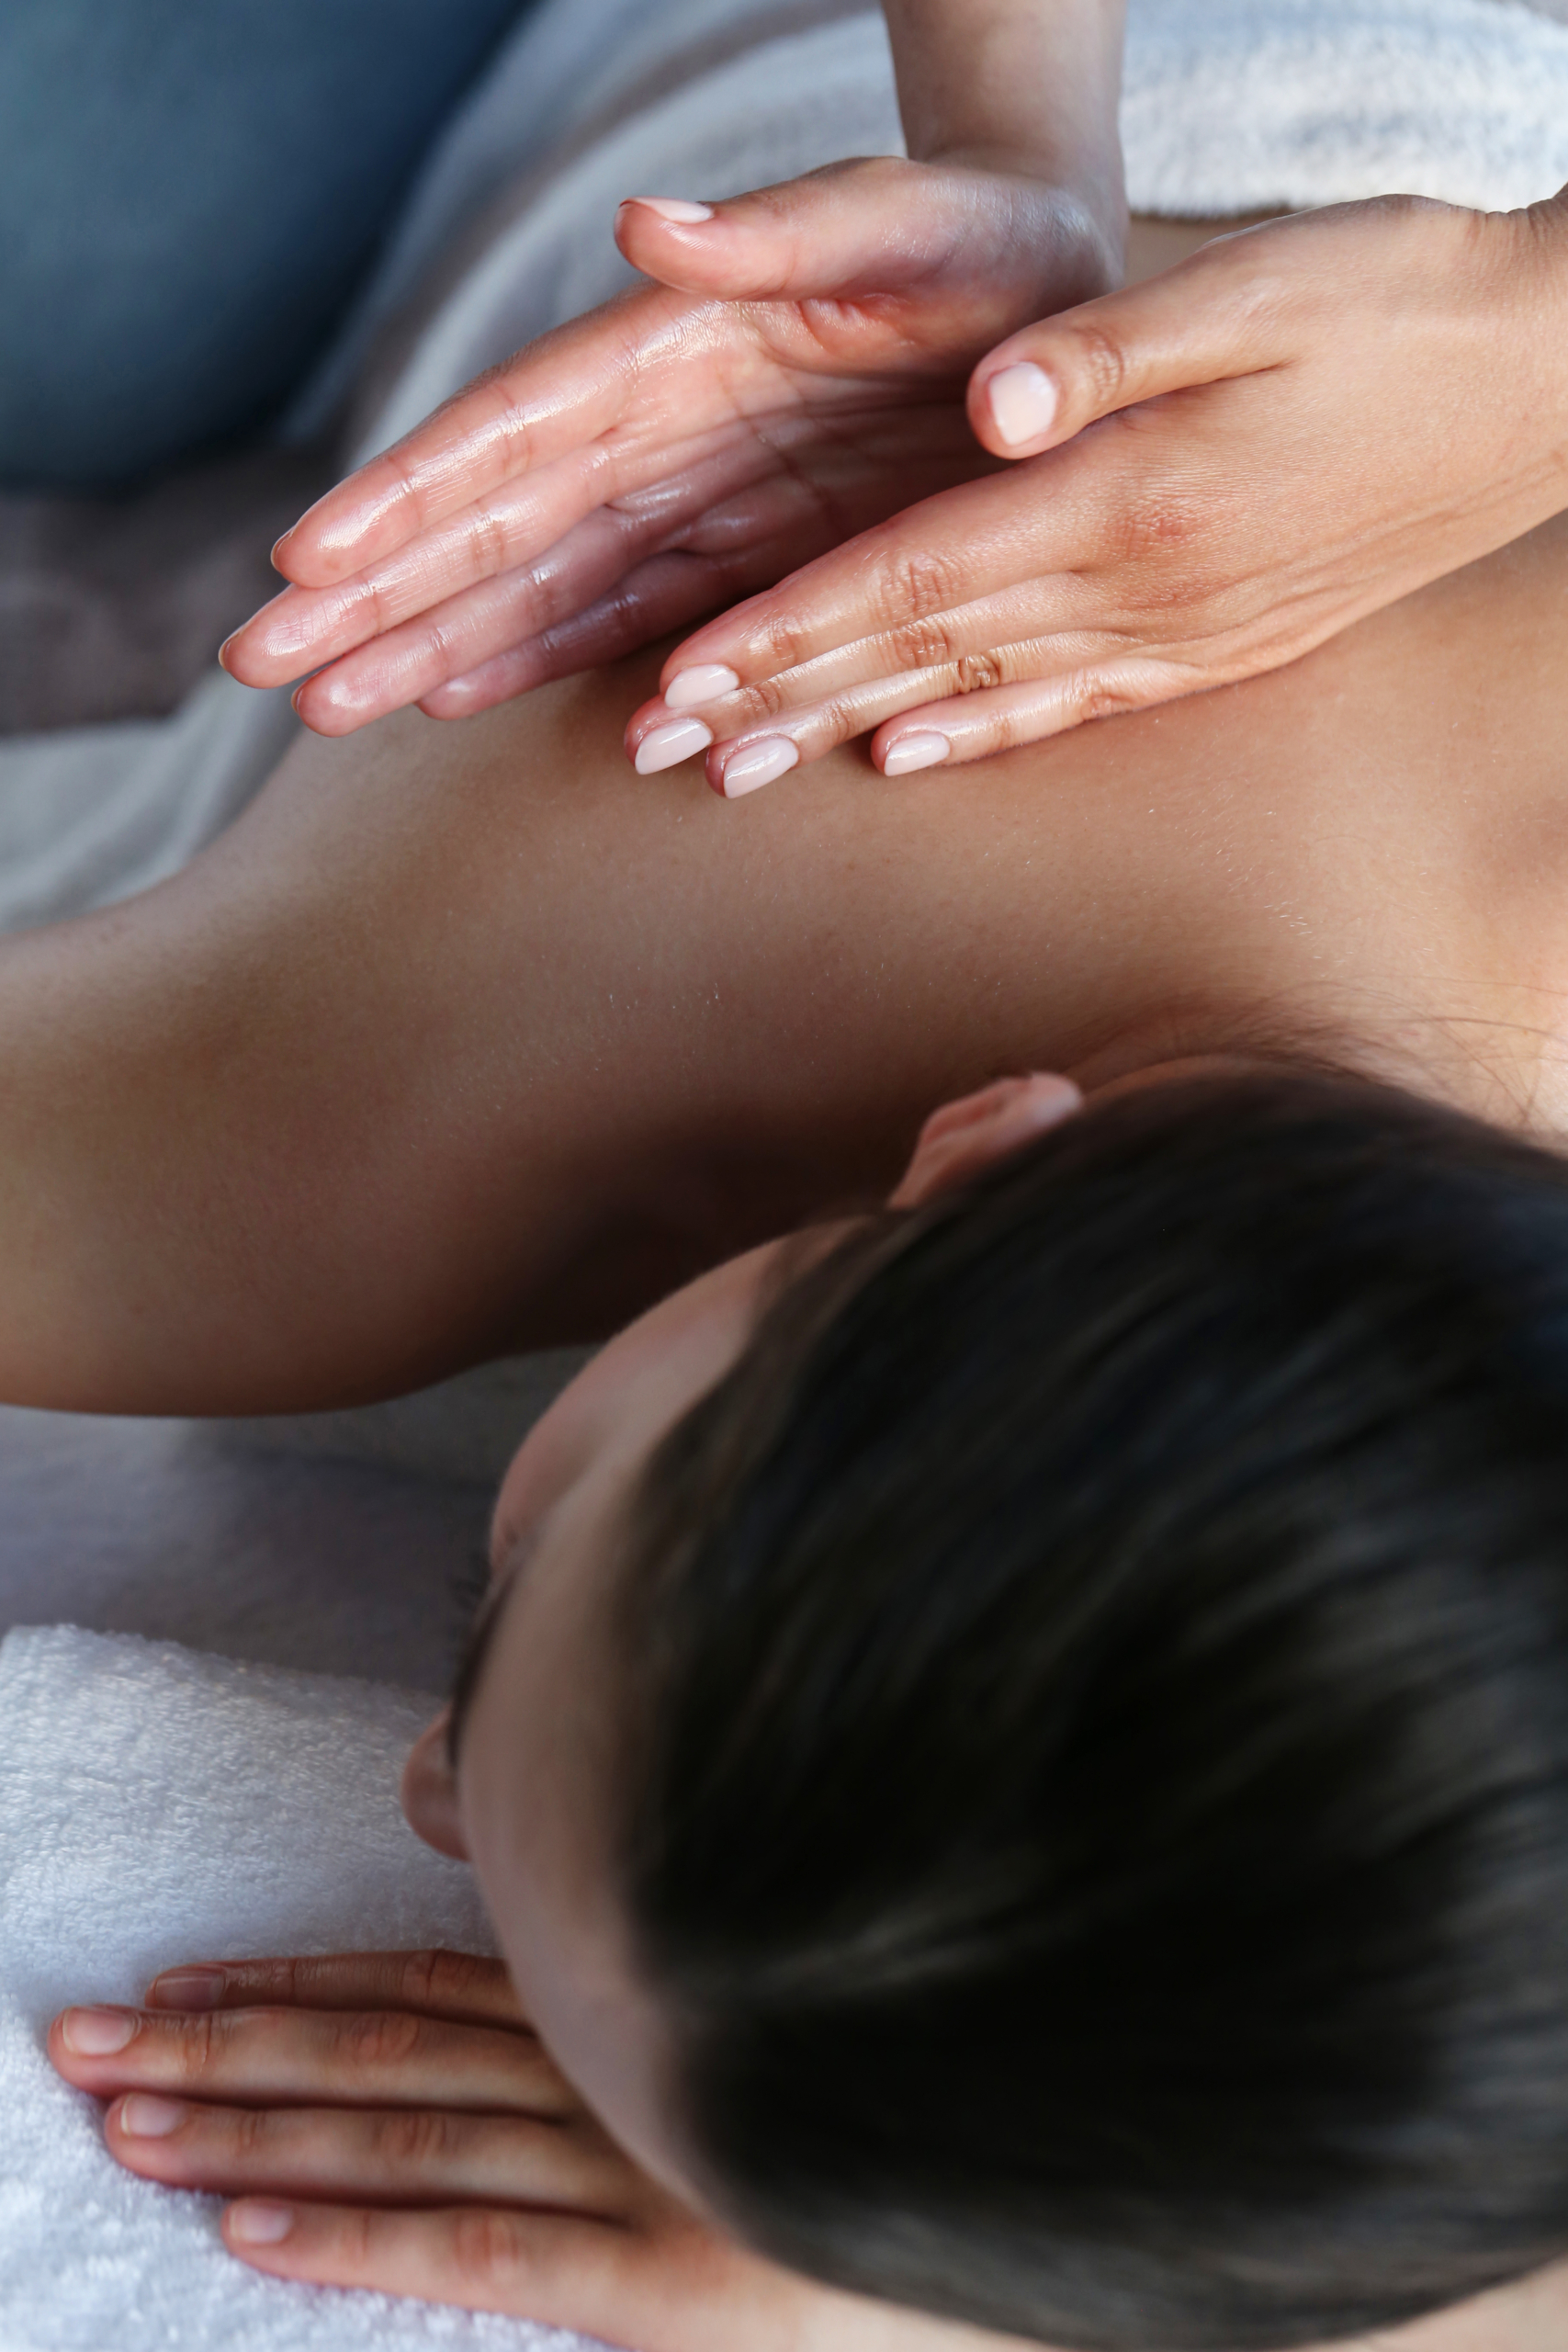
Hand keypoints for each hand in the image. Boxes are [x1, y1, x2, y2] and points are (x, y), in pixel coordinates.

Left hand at [47, 1948, 978, 2351]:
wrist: (1009, 2215)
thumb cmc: (869, 2129)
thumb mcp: (743, 2051)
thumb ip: (627, 2020)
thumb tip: (505, 1990)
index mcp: (619, 2015)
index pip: (417, 1990)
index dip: (286, 1988)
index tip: (172, 1989)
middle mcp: (604, 2067)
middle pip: (376, 2051)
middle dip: (222, 2048)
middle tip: (81, 2043)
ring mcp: (628, 2164)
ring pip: (399, 2132)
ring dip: (250, 2125)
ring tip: (124, 2122)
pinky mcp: (658, 2278)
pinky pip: (479, 2244)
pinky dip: (358, 2234)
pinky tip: (251, 2223)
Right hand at [220, 157, 1119, 736]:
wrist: (1059, 304)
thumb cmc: (987, 244)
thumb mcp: (907, 223)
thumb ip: (781, 232)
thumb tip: (642, 219)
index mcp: (676, 350)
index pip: (513, 430)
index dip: (409, 496)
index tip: (308, 561)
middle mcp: (662, 436)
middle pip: (492, 527)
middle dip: (376, 600)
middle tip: (261, 674)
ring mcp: (696, 506)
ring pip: (535, 589)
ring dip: (429, 649)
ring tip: (326, 712)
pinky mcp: (748, 563)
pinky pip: (628, 630)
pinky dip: (543, 669)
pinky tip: (455, 705)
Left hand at [623, 195, 1567, 795]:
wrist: (1544, 383)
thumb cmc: (1400, 305)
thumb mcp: (1264, 287)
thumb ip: (1112, 353)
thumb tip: (989, 409)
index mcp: (1130, 502)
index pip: (914, 579)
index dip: (787, 632)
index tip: (681, 676)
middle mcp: (1142, 594)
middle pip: (917, 659)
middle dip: (776, 704)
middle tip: (658, 752)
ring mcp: (1181, 635)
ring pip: (975, 696)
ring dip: (846, 734)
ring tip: (740, 775)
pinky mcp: (1217, 646)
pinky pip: (1067, 709)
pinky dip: (976, 735)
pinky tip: (910, 758)